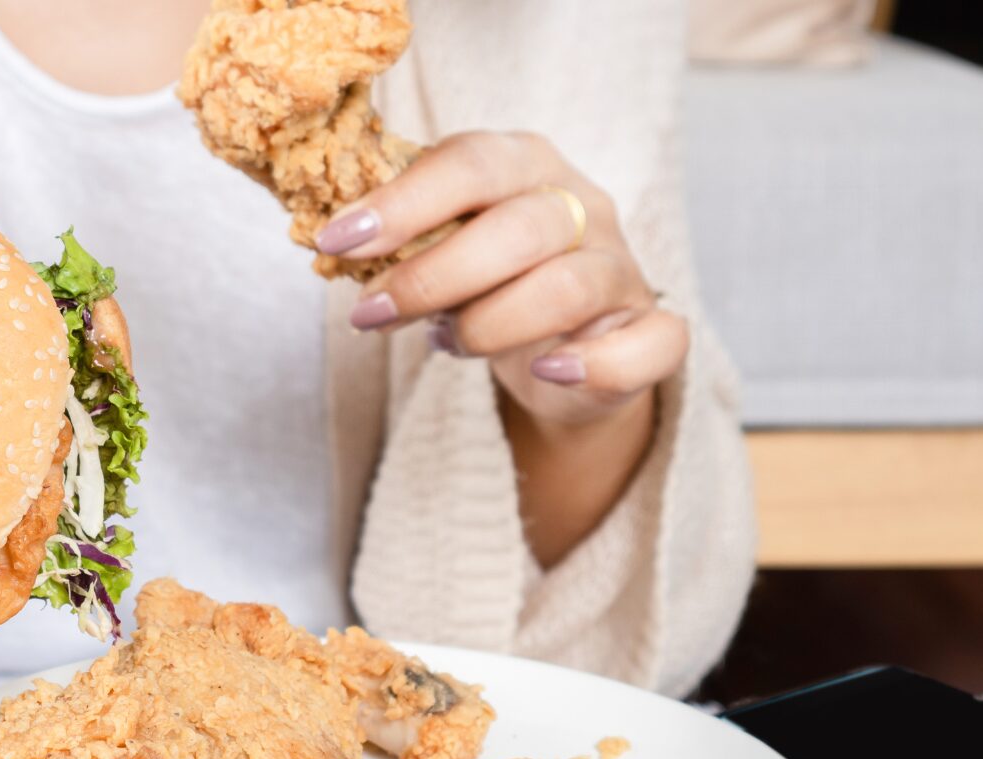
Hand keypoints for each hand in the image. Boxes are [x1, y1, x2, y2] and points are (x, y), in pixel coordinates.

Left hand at [317, 130, 684, 429]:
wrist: (556, 349)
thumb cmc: (485, 282)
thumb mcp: (441, 247)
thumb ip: (402, 239)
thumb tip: (331, 243)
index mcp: (526, 165)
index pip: (470, 164)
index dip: (401, 203)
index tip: (336, 241)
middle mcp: (582, 206)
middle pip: (519, 228)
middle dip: (432, 276)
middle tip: (370, 315)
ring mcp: (621, 269)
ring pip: (568, 288)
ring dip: (488, 325)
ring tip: (442, 343)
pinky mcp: (648, 332)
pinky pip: (650, 342)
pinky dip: (598, 362)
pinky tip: (548, 371)